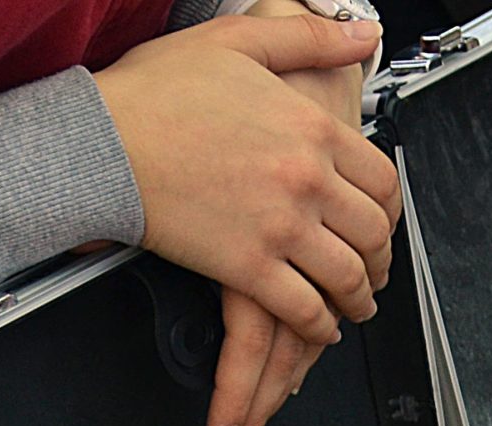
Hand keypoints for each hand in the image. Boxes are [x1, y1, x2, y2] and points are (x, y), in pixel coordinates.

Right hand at [97, 13, 397, 346]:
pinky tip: (319, 325)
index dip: (391, 209)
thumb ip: (310, 37)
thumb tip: (360, 34)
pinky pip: (303, 309)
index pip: (383, 179)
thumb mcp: (238, 41)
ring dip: (359, 297)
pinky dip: (319, 325)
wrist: (100, 141)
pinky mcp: (248, 267)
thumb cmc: (153, 94)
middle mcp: (305, 180)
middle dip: (381, 258)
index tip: (383, 220)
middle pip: (373, 232)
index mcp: (311, 128)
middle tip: (375, 268)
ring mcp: (280, 226)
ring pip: (347, 276)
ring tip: (356, 303)